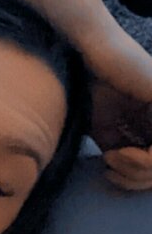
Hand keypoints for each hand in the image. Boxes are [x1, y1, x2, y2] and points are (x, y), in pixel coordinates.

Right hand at [75, 6, 151, 190]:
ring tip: (112, 159)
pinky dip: (142, 160)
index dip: (137, 179)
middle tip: (110, 169)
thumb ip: (122, 153)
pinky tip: (120, 153)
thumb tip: (125, 181)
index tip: (110, 172)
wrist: (91, 52)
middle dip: (136, 180)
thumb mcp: (108, 130)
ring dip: (136, 172)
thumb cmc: (93, 85)